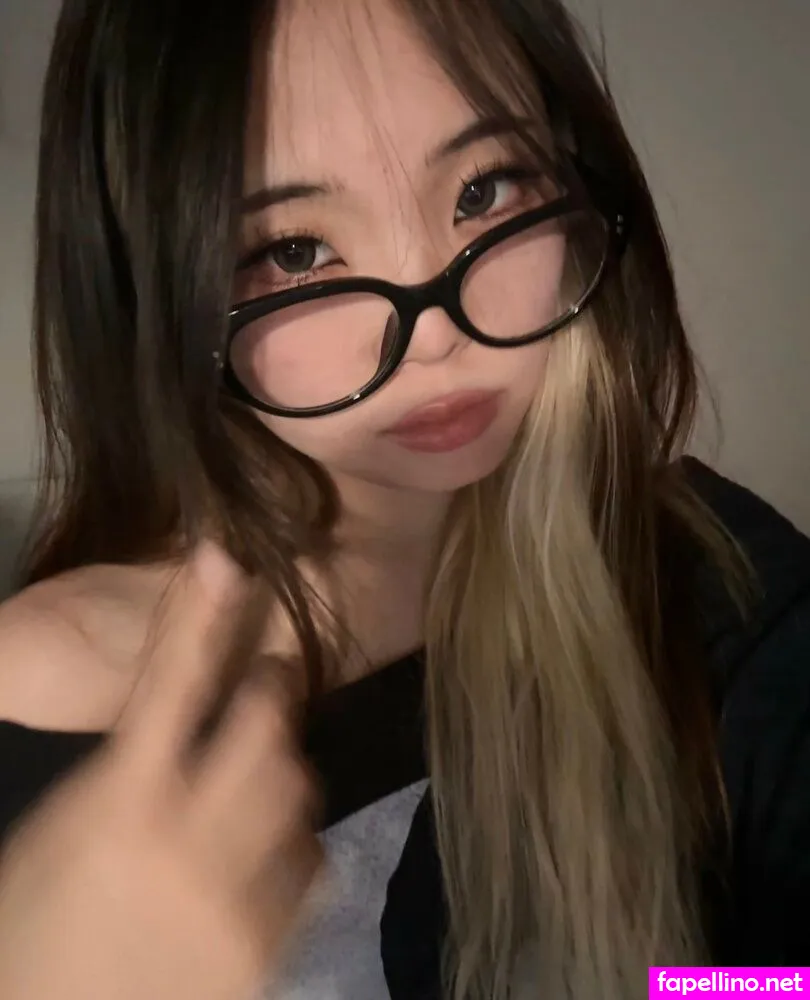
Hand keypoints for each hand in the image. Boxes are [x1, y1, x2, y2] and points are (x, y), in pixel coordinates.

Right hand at [0, 543, 323, 999]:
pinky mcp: (267, 944)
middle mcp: (189, 837)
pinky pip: (310, 861)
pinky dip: (295, 837)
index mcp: (120, 803)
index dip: (200, 614)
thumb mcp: (52, 838)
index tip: (224, 560)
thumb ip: (111, 774)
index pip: (170, 683)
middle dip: (271, 692)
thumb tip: (151, 720)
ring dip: (284, 764)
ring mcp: (238, 893)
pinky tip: (268, 845)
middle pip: (265, 728)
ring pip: (298, 790)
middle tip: (268, 681)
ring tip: (264, 766)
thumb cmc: (32, 937)